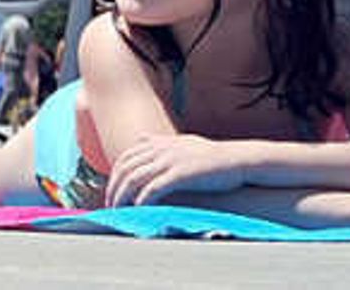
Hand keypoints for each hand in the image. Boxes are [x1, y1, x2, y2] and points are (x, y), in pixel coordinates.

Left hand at [98, 133, 240, 205]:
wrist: (238, 160)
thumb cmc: (212, 155)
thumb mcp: (182, 142)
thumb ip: (159, 141)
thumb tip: (142, 138)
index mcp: (158, 143)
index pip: (125, 158)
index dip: (114, 175)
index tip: (112, 191)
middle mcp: (160, 150)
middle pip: (125, 169)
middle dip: (114, 188)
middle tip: (111, 206)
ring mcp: (169, 161)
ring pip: (134, 179)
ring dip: (123, 197)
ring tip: (119, 211)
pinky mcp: (180, 174)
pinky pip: (153, 188)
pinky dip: (142, 200)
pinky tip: (138, 210)